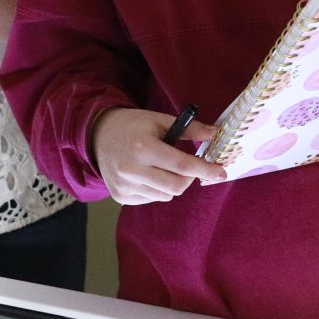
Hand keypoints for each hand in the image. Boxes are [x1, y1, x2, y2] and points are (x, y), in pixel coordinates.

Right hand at [90, 108, 223, 204]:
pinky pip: (152, 199)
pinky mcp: (121, 196)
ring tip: (162, 167)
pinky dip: (158, 189)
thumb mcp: (160, 120)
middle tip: (189, 167)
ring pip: (166, 195)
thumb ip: (190, 129)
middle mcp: (132, 170)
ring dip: (173, 184)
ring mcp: (124, 186)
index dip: (205, 170)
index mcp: (143, 148)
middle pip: (176, 186)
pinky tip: (148, 174)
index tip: (221, 172)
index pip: (182, 165)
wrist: (98, 135)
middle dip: (190, 178)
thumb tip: (216, 133)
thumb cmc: (133, 126)